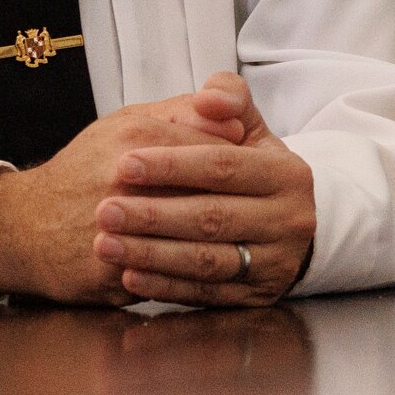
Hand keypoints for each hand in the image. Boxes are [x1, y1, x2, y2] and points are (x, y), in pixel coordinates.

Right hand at [0, 94, 244, 303]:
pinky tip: (212, 273)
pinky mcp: (110, 268)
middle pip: (210, 197)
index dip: (246, 167)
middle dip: (242, 210)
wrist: (24, 226)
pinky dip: (193, 277)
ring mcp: (117, 227)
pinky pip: (167, 277)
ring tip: (243, 245)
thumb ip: (183, 115)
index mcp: (136, 136)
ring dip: (224, 246)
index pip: (216, 150)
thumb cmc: (85, 170)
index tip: (264, 175)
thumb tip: (235, 122)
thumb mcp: (127, 124)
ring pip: (193, 242)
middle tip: (264, 216)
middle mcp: (125, 178)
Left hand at [93, 73, 315, 307]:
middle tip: (103, 211)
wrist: (284, 222)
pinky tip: (130, 276)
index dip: (173, 165)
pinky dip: (166, 286)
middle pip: (212, 217)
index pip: (223, 167)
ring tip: (106, 244)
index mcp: (288, 174)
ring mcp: (276, 263)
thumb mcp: (249, 127)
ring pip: (207, 261)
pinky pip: (206, 295)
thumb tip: (209, 98)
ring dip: (152, 255)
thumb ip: (229, 98)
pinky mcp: (258, 297)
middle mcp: (290, 221)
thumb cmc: (251, 167)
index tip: (124, 164)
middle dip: (153, 215)